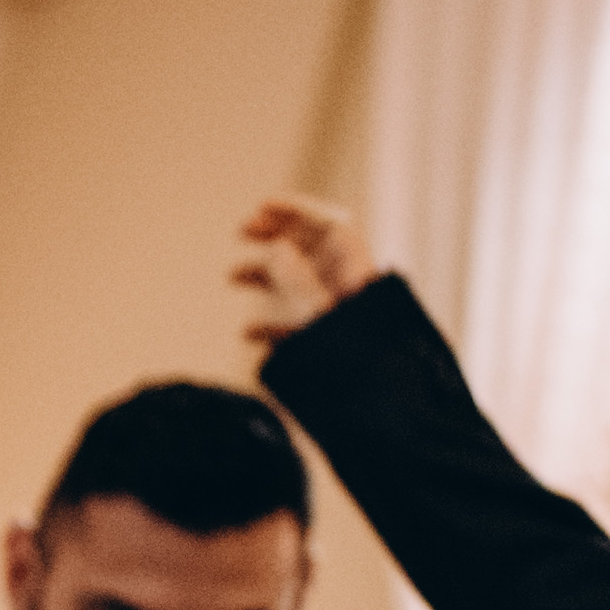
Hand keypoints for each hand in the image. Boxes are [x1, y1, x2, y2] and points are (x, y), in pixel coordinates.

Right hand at [231, 195, 379, 347]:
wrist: (377, 403)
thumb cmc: (354, 356)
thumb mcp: (318, 311)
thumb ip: (296, 277)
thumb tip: (278, 246)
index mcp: (350, 270)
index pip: (327, 225)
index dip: (296, 210)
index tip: (262, 206)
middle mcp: (344, 286)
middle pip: (311, 248)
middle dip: (276, 235)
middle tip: (243, 231)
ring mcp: (334, 314)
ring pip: (298, 283)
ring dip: (265, 274)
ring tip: (232, 277)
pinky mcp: (326, 344)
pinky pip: (295, 324)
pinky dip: (270, 323)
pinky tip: (250, 334)